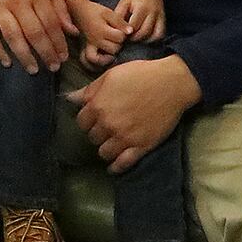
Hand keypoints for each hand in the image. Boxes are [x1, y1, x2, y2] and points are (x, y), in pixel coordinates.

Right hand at [0, 0, 75, 73]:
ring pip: (13, 36)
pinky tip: (7, 63)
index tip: (63, 57)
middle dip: (45, 53)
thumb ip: (60, 8)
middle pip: (34, 32)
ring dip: (24, 56)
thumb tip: (72, 33)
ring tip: (33, 70)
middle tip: (52, 67)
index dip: (58, 43)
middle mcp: (17, 0)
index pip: (50, 23)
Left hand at [65, 56, 201, 172]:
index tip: (94, 118)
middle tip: (106, 128)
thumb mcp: (110, 76)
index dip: (87, 119)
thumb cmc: (140, 74)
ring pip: (104, 152)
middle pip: (92, 137)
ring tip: (111, 143)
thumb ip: (89, 90)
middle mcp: (108, 124)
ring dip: (106, 148)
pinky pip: (123, 163)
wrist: (171, 84)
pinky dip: (116, 167)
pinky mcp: (141, 146)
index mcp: (98, 106)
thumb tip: (70, 98)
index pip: (81, 122)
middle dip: (97, 132)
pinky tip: (113, 167)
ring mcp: (125, 137)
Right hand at [68, 0, 128, 68]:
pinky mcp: (87, 47)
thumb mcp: (108, 12)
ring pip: (106, 56)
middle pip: (115, 48)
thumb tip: (130, 32)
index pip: (120, 37)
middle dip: (120, 43)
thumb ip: (120, 22)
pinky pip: (91, 59)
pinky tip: (106, 56)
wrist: (79, 11)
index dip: (124, 33)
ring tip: (114, 45)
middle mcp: (96, 40)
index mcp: (102, 30)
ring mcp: (91, 45)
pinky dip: (100, 61)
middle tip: (118, 36)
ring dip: (113, 52)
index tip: (123, 28)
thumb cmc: (94, 11)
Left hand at [114, 0, 169, 41]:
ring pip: (153, 35)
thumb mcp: (124, 2)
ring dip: (144, 40)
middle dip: (134, 38)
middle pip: (144, 32)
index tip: (121, 34)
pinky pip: (160, 34)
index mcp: (141, 8)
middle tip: (127, 39)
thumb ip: (119, 15)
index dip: (126, 33)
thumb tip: (114, 29)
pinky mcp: (163, 20)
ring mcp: (159, 17)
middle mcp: (152, 13)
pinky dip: (153, 39)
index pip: (134, 26)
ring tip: (135, 38)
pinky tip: (145, 38)